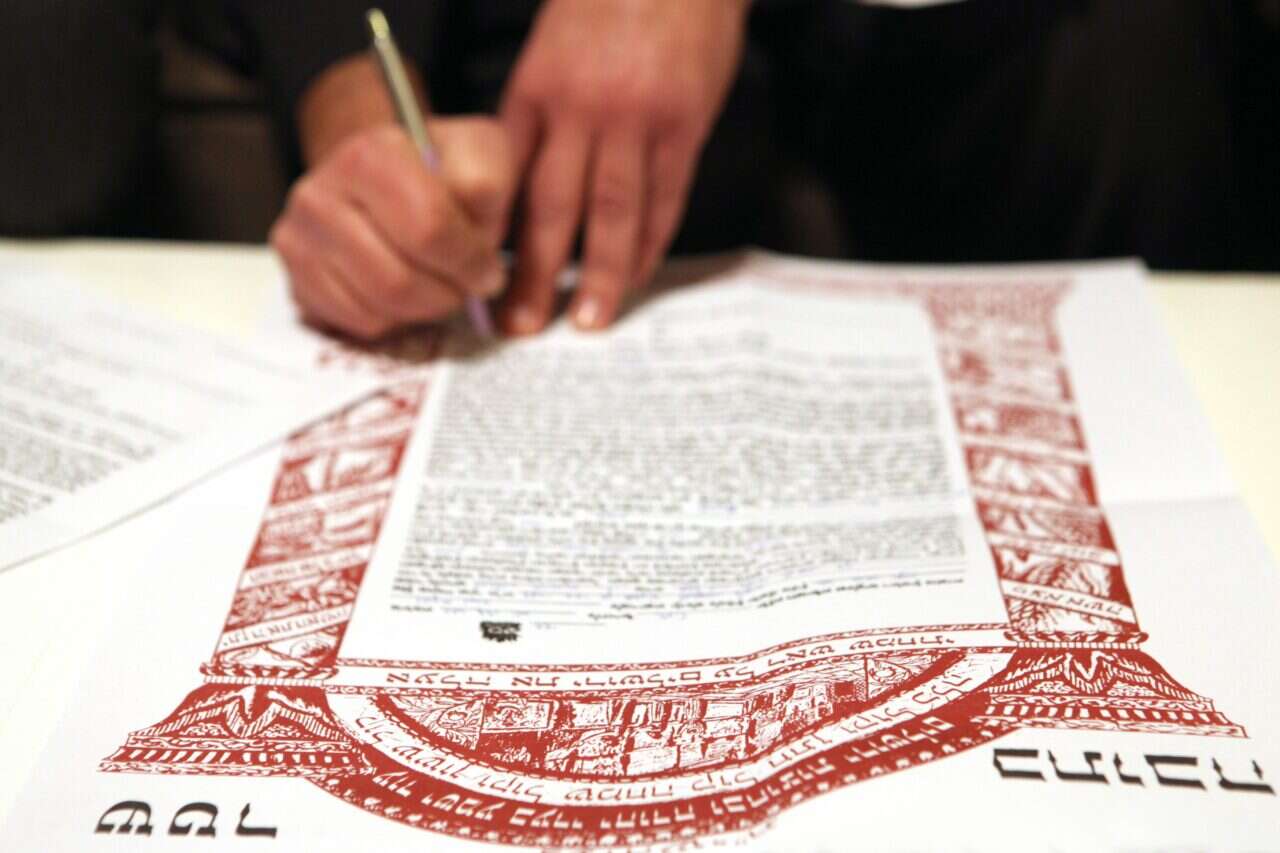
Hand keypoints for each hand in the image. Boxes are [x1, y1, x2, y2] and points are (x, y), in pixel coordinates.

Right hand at [271, 60, 515, 339]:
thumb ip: (486, 183)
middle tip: (467, 287)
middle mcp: (319, 193)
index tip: (489, 271)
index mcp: (369, 154)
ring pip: (377, 307)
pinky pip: (357, 324)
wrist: (388, 179)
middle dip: (448, 293)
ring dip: (425, 309)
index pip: (427, 228)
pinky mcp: (296, 280)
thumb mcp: (479, 155)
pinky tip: (409, 295)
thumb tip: (473, 230)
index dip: (470, 262)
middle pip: (399, 279)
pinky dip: (395, 321)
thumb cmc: (442, 172)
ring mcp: (299, 239)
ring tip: (441, 287)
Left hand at [499, 0, 748, 333]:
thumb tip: (523, 183)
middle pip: (551, 208)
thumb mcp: (551, 47)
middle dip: (533, 274)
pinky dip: (650, 241)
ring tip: (589, 319)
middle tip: (522, 324)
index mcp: (536, 89)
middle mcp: (580, 109)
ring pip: (612, 213)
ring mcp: (635, 120)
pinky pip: (665, 198)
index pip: (506, 179)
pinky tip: (637, 272)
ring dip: (598, 274)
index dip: (492, 236)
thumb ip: (539, 113)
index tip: (480, 278)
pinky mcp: (684, 125)